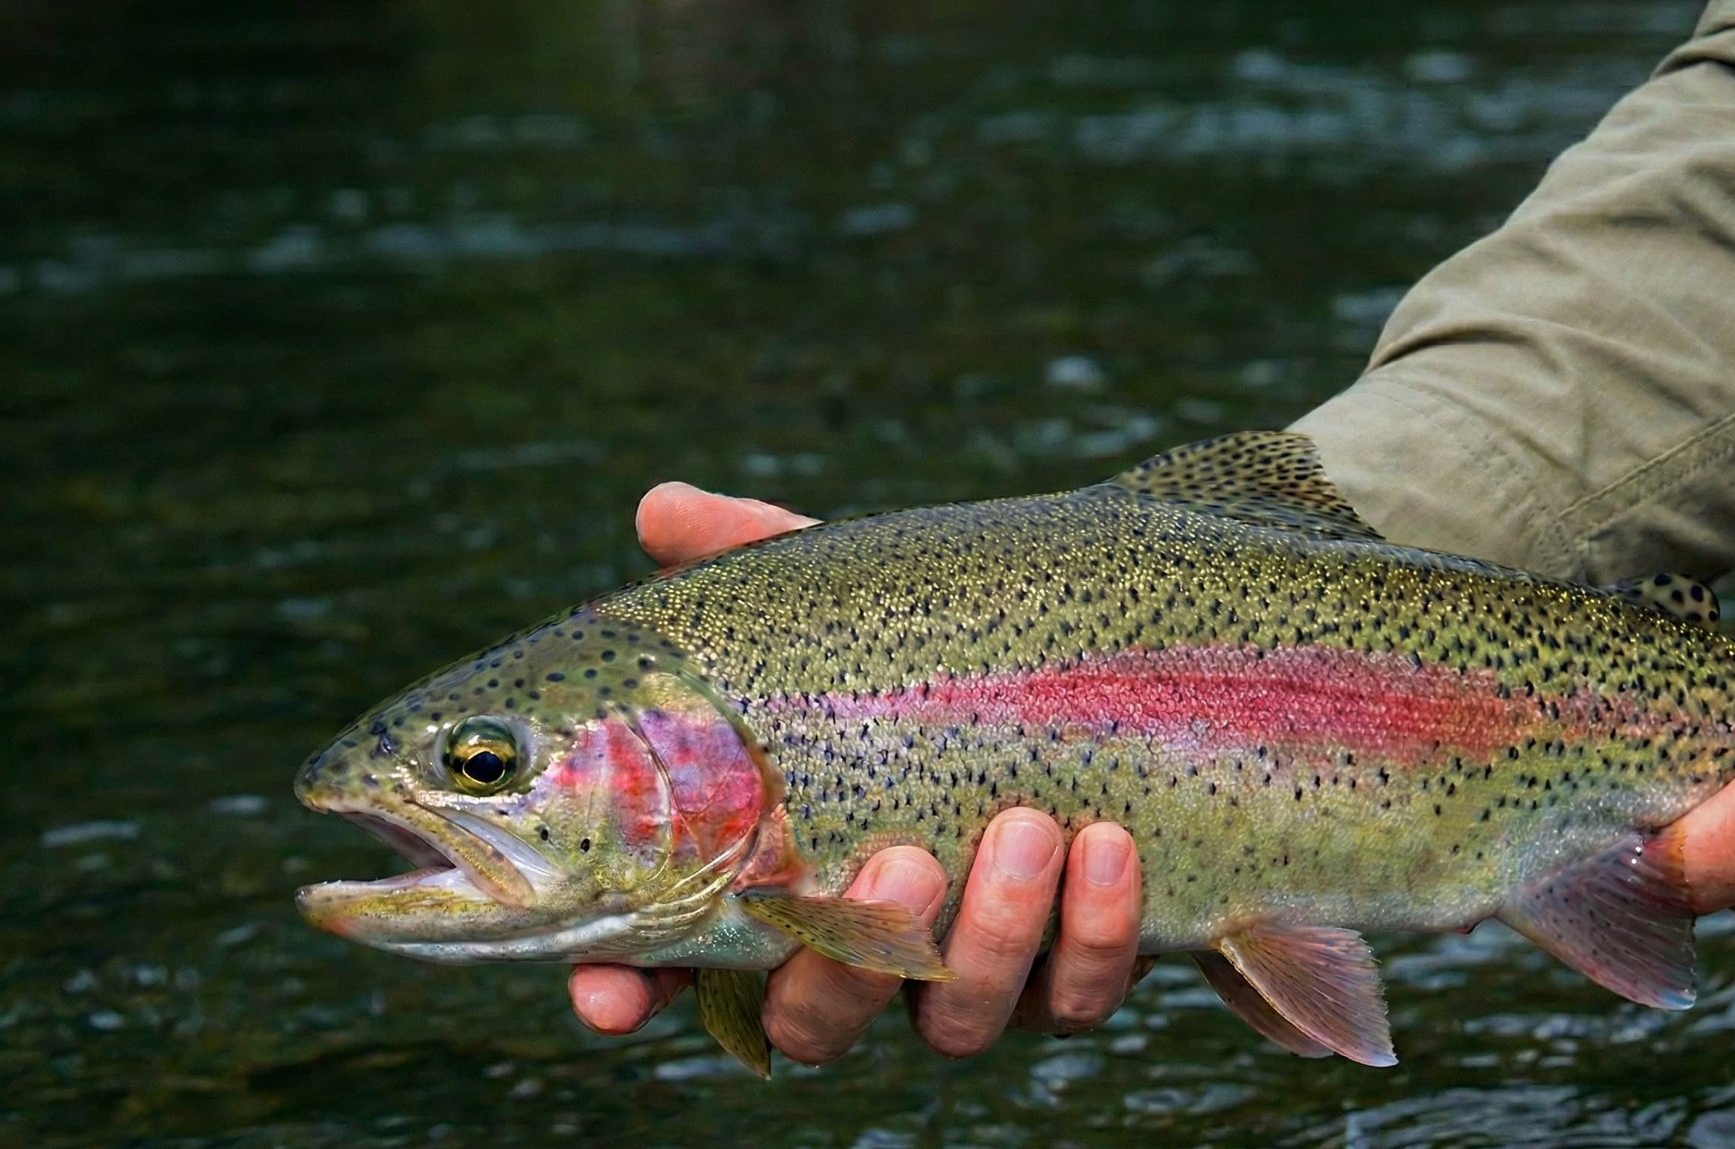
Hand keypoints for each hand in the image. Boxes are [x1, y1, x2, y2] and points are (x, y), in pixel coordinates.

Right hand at [569, 482, 1146, 1061]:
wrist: (1127, 674)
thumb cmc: (941, 643)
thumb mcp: (852, 596)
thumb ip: (756, 558)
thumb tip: (662, 509)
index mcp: (781, 872)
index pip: (674, 964)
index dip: (628, 991)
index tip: (607, 996)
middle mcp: (864, 948)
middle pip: (810, 1021)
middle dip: (846, 968)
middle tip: (902, 861)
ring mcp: (968, 974)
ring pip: (952, 1022)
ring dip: (989, 936)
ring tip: (1025, 824)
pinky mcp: (1072, 977)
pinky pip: (1075, 997)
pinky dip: (1092, 933)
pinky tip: (1108, 844)